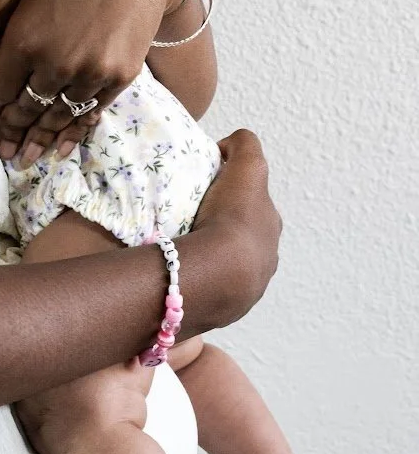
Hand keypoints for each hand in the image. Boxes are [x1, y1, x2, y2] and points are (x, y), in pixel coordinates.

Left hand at [0, 0, 182, 160]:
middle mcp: (54, 61)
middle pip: (26, 110)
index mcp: (22, 39)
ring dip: (41, 140)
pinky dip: (74, 132)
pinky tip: (62, 147)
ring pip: (58, 117)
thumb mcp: (23, 2)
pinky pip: (90, 113)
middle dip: (13, 133)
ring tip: (28, 158)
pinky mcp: (120, 75)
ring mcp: (90, 71)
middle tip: (6, 153)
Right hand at [189, 130, 280, 323]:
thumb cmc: (233, 216)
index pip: (255, 207)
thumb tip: (231, 147)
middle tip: (194, 220)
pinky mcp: (225, 307)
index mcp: (270, 227)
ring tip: (184, 247)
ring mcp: (248, 287)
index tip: (210, 191)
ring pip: (228, 266)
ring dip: (212, 256)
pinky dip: (200, 277)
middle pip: (243, 238)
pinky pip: (211, 287)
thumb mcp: (247, 166)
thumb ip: (245, 145)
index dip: (235, 195)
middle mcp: (266, 259)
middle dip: (223, 228)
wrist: (218, 272)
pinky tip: (182, 269)